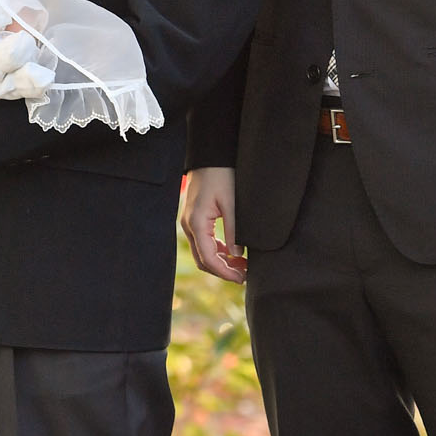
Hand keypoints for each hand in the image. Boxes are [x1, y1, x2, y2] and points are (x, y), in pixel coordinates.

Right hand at [181, 167, 245, 282]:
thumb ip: (235, 230)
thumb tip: (239, 255)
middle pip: (203, 260)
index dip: (225, 272)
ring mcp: (190, 222)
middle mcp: (189, 225)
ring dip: (221, 262)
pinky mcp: (194, 219)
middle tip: (245, 274)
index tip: (242, 278)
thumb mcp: (232, 203)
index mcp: (197, 223)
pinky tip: (233, 253)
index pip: (208, 258)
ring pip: (203, 253)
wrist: (210, 157)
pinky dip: (217, 251)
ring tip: (242, 265)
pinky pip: (203, 242)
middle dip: (223, 270)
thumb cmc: (222, 175)